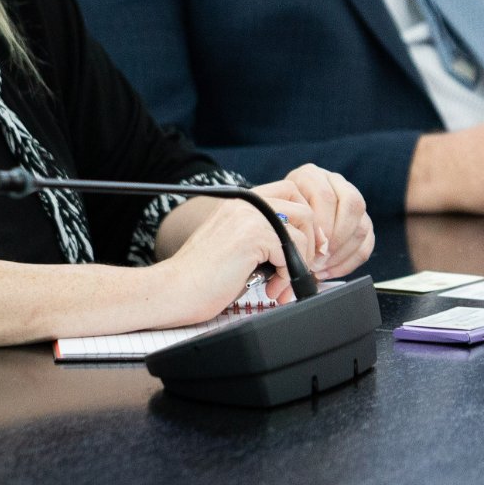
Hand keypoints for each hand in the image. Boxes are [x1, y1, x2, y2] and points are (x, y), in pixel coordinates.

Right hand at [156, 199, 313, 324]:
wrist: (173, 290)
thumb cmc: (200, 278)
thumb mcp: (235, 246)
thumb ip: (262, 236)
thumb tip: (298, 247)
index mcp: (241, 202)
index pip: (290, 193)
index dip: (304, 222)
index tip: (303, 250)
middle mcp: (246, 202)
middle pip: (304, 208)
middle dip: (310, 243)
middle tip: (300, 269)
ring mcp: (249, 216)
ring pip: (303, 231)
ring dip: (300, 263)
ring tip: (280, 286)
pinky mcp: (253, 235)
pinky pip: (292, 250)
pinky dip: (289, 274)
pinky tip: (272, 288)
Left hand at [254, 165, 374, 277]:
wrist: (280, 219)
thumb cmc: (276, 219)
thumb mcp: (276, 216)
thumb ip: (290, 228)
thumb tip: (309, 254)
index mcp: (311, 176)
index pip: (325, 196)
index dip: (322, 224)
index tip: (312, 247)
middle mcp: (334, 182)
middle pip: (352, 205)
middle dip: (337, 238)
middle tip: (321, 258)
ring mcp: (351, 200)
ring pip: (362, 225)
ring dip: (343, 252)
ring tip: (322, 267)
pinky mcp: (362, 220)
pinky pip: (367, 241)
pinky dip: (350, 260)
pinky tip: (330, 270)